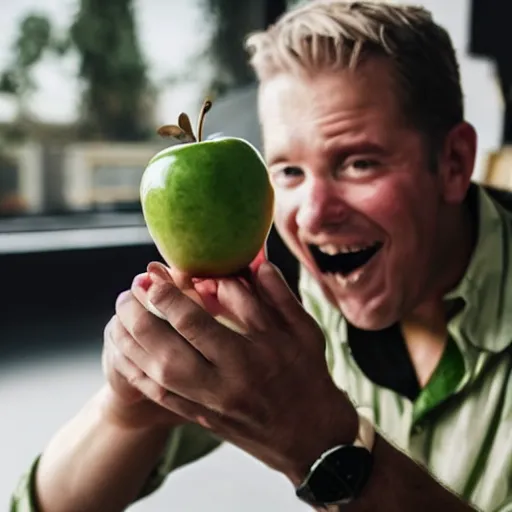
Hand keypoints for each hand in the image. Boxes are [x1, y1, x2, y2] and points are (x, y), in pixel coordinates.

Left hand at [113, 260, 358, 481]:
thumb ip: (279, 296)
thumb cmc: (310, 378)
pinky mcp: (204, 419)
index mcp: (251, 357)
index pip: (197, 322)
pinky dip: (139, 376)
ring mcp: (211, 405)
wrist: (313, 439)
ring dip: (131, 345)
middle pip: (167, 349)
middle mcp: (225, 383)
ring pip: (158, 375)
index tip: (155, 277)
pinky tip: (126, 355)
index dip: (169, 296)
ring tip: (119, 318)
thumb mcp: (306, 332)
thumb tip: (257, 262)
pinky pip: (162, 399)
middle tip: (128, 293)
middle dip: (140, 318)